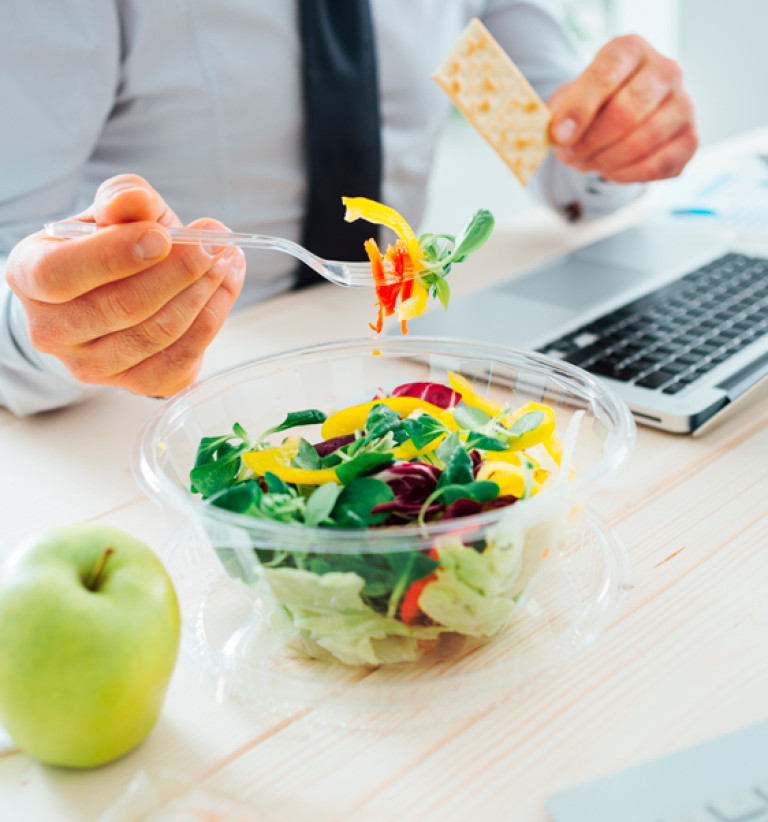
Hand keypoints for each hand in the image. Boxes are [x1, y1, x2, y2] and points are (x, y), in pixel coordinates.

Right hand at [6, 174, 245, 397]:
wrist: (115, 294)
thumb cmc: (110, 247)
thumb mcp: (112, 213)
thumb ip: (124, 199)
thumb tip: (137, 201)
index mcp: (29, 276)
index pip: (61, 273)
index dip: (115, 255)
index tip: (163, 235)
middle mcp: (52, 330)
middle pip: (122, 307)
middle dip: (179, 271)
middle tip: (215, 243)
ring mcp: (92, 366)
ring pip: (158, 332)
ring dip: (202, 292)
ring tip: (224, 259)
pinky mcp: (136, 384)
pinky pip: (182, 355)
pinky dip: (212, 316)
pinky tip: (225, 285)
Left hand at [548, 35, 697, 182]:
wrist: (622, 113)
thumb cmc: (593, 103)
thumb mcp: (570, 98)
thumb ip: (562, 112)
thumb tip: (559, 135)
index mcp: (631, 50)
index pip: (605, 75)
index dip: (579, 109)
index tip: (559, 136)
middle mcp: (666, 71)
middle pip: (625, 113)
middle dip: (589, 143)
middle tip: (567, 156)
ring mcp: (684, 104)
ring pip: (641, 142)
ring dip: (603, 162)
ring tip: (584, 163)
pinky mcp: (691, 139)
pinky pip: (657, 166)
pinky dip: (625, 175)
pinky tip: (608, 171)